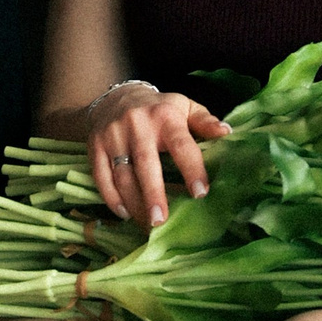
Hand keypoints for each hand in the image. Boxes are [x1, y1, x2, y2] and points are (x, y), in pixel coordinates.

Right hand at [86, 83, 225, 226]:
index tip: (201, 193)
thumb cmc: (158, 109)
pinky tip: (125, 213)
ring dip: (134, 203)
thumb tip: (226, 132)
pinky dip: (111, 198)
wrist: (116, 96)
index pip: (181, 145)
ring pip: (122, 175)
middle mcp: (137, 124)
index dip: (191, 169)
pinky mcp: (95, 146)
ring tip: (147, 224)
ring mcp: (113, 135)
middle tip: (161, 221)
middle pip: (146, 163)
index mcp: (165, 116)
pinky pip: (101, 176)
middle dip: (153, 194)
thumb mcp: (184, 107)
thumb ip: (204, 121)